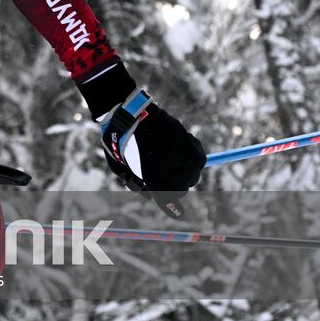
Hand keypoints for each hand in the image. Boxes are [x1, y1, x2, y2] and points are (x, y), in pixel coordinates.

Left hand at [99, 88, 205, 217]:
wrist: (130, 112)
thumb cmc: (120, 140)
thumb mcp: (120, 166)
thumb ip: (136, 185)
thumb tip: (151, 197)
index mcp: (154, 176)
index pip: (171, 202)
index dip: (169, 205)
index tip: (172, 209)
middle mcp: (173, 167)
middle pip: (183, 189)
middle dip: (173, 187)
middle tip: (163, 177)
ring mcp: (184, 154)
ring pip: (193, 175)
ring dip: (184, 174)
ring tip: (170, 163)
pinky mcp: (190, 142)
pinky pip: (199, 160)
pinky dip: (192, 160)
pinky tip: (179, 153)